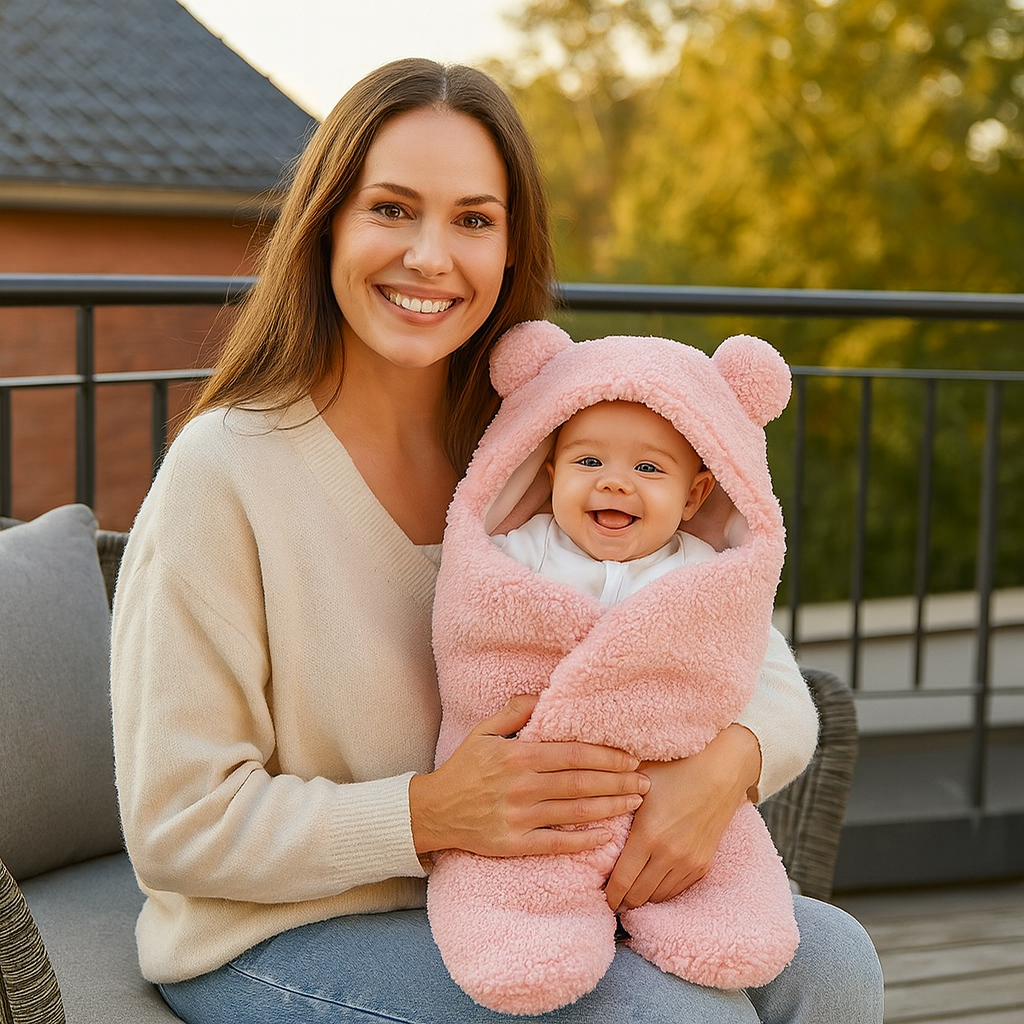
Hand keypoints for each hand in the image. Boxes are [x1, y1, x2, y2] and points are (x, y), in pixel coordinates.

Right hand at [410, 694, 650, 857]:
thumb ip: (516, 710)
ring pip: (575, 811)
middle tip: (645, 782)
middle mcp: (522, 786)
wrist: (434, 810)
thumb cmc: (463, 768)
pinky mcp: (515, 844)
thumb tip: (545, 694)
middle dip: (618, 782)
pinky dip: (584, 840)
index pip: (574, 754)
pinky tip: (607, 836)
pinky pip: (557, 842)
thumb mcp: (484, 731)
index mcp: (519, 756)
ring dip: (611, 807)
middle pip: (582, 782)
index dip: (606, 756)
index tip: (631, 758)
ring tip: (635, 803)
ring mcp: (519, 817)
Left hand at [604, 724, 760, 911]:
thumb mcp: (640, 780)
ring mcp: (688, 862)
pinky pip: (678, 891)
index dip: (608, 895)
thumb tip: (585, 799)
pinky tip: (652, 885)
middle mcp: (668, 855)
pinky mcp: (703, 864)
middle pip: (638, 896)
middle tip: (611, 898)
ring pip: (658, 897)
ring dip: (643, 898)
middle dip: (622, 901)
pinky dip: (662, 892)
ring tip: (630, 893)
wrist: (721, 772)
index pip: (621, 880)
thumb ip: (613, 794)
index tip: (600, 897)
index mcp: (647, 835)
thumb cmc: (676, 770)